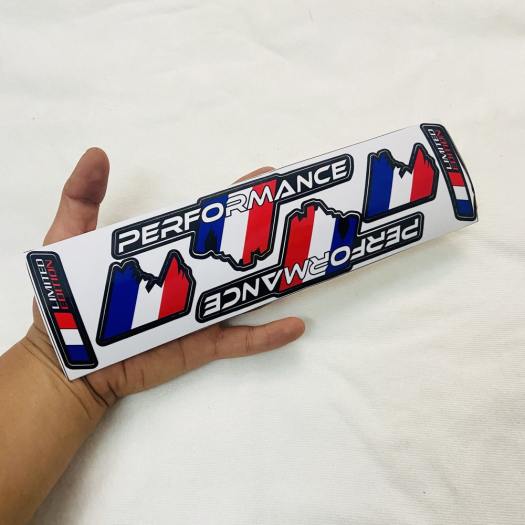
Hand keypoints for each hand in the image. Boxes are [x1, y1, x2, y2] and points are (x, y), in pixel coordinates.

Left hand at [28, 148, 304, 405]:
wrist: (67, 361)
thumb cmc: (65, 301)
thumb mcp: (67, 240)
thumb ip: (80, 197)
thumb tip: (98, 153)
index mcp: (168, 251)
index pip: (209, 220)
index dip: (236, 200)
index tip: (265, 179)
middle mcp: (192, 277)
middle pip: (236, 250)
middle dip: (268, 230)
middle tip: (299, 211)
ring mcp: (200, 310)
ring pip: (246, 290)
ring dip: (276, 275)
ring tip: (307, 257)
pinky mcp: (201, 343)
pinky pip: (240, 340)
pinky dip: (267, 336)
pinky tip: (295, 325)